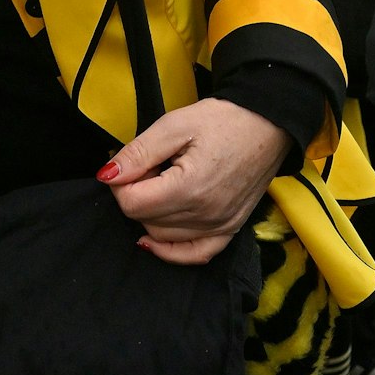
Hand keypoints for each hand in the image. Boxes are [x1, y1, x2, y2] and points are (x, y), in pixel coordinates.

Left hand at [100, 97, 290, 263]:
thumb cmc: (221, 120)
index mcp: (190, 188)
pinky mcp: (231, 229)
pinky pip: (196, 254)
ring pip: (163, 236)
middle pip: (145, 220)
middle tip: (149, 168)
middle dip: (136, 194)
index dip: (120, 183)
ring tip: (163, 183)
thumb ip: (137, 154)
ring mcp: (221, 226)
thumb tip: (107, 175)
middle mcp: (207, 215)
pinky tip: (153, 238)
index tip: (130, 164)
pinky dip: (172, 250)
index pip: (132, 204)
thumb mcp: (172, 126)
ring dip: (151, 214)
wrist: (267, 124)